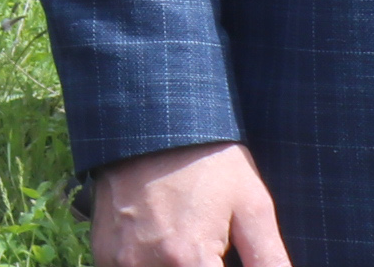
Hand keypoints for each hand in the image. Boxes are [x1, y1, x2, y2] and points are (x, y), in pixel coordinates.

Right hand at [93, 141, 290, 265]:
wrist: (151, 120)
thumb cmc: (208, 161)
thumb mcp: (251, 207)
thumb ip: (270, 260)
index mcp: (187, 259)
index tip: (225, 256)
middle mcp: (146, 265)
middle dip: (202, 264)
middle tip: (212, 250)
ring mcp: (118, 260)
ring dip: (176, 264)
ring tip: (190, 244)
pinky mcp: (103, 251)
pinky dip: (149, 265)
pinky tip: (165, 248)